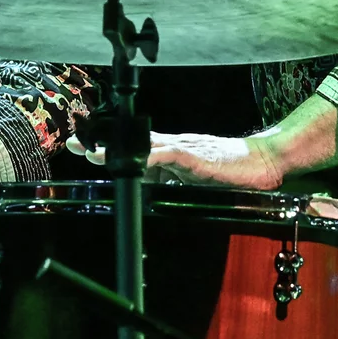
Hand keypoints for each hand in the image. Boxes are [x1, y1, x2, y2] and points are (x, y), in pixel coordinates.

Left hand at [66, 130, 284, 190]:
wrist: (263, 162)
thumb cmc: (232, 173)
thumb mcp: (194, 182)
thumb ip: (173, 184)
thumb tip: (150, 196)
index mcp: (172, 152)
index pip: (135, 147)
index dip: (110, 148)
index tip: (85, 148)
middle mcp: (173, 145)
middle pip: (131, 142)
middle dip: (102, 143)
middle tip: (75, 143)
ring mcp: (183, 147)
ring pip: (143, 145)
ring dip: (116, 149)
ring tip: (91, 152)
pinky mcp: (194, 154)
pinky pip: (166, 153)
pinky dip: (145, 156)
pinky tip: (130, 159)